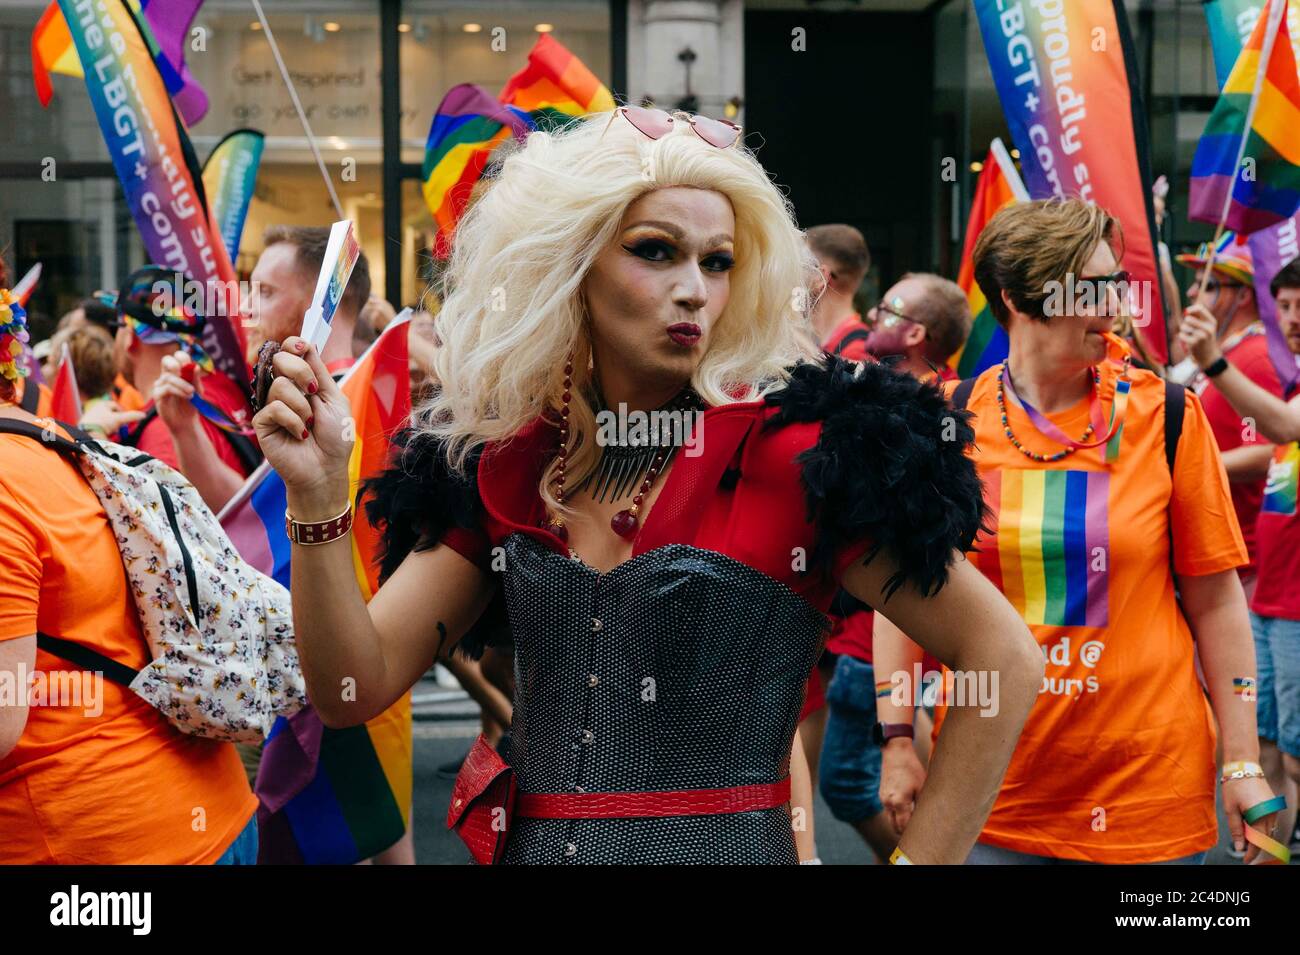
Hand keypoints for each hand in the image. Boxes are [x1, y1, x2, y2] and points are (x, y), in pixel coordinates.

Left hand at [78, 400, 145, 436]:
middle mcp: (96, 409)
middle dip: (117, 421)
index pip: (116, 406)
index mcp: (102, 404)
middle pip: (111, 414)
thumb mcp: (119, 419)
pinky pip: (99, 427)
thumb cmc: (103, 423)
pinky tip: (105, 435)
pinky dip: (104, 431)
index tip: (126, 420)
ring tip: (112, 432)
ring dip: (111, 426)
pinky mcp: (87, 426)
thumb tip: (144, 415)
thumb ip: (132, 416)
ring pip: (106, 421)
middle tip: (119, 427)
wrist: (87, 433)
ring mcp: (91, 417)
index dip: (123, 413)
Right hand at [154, 350, 199, 432]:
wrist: (186, 421)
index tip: (189, 364)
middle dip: (176, 364)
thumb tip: (196, 366)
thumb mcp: (198, 391)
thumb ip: (195, 379)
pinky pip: (166, 388)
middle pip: (166, 360)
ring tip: (192, 392)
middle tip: (186, 370)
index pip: (175, 357)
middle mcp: (166, 376)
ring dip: (182, 384)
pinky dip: (179, 391)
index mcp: (176, 372)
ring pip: (168, 377)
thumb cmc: (192, 404)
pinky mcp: (157, 396)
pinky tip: (188, 396)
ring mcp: (160, 385)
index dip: (181, 356)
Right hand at [251, 335, 353, 513]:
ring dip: (302, 406)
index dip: (293, 344)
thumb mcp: (335, 400)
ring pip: (279, 385)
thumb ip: (320, 372)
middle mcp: (284, 389)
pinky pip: (274, 408)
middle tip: (313, 391)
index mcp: (302, 381)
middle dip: (301, 371)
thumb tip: (307, 343)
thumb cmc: (334, 438)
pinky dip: (294, 421)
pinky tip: (300, 434)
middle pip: (279, 359)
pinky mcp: (263, 423)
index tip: (302, 348)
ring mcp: (271, 405)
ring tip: (309, 424)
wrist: (326, 469)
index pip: (289, 351)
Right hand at [879, 736, 926, 833]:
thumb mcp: (922, 788)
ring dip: (900, 822)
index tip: (922, 835)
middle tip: (918, 831)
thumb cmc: (912, 769)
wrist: (896, 753)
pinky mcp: (882, 795)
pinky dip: (896, 814)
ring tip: (913, 819)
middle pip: (895, 828)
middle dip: (905, 831)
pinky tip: (907, 807)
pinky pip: (889, 811)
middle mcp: (888, 803)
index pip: (903, 828)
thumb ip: (921, 807)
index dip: (913, 834)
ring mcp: (883, 799)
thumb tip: (927, 821)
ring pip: (891, 820)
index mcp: (899, 802)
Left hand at [1178, 304, 1223, 369]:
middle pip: (1188, 318)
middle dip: (1185, 322)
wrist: (1209, 355)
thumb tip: (1186, 311)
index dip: (1191, 309)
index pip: (1200, 309)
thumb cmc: (1205, 338)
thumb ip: (1198, 317)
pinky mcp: (1194, 343)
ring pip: (1184, 326)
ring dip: (1183, 329)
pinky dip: (1182, 336)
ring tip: (1189, 334)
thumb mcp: (1206, 326)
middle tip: (1189, 327)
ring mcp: (1201, 336)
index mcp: (1212, 322)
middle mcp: (1208, 328)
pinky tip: (1187, 340)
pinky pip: (1181, 335)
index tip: (1186, 312)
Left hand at [1221, 775, 1280, 863]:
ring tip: (1243, 837)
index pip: (1258, 841)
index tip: (1244, 860)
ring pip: (1268, 831)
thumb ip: (1236, 829)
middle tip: (1243, 851)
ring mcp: (1274, 809)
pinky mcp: (1273, 805)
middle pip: (1265, 838)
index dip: (1251, 853)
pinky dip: (1260, 827)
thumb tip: (1239, 847)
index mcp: (1260, 815)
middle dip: (1254, 846)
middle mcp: (1271, 814)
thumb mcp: (1230, 808)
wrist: (1244, 766)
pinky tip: (1249, 827)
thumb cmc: (1234, 786)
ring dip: (1257, 837)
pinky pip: (1269, 822)